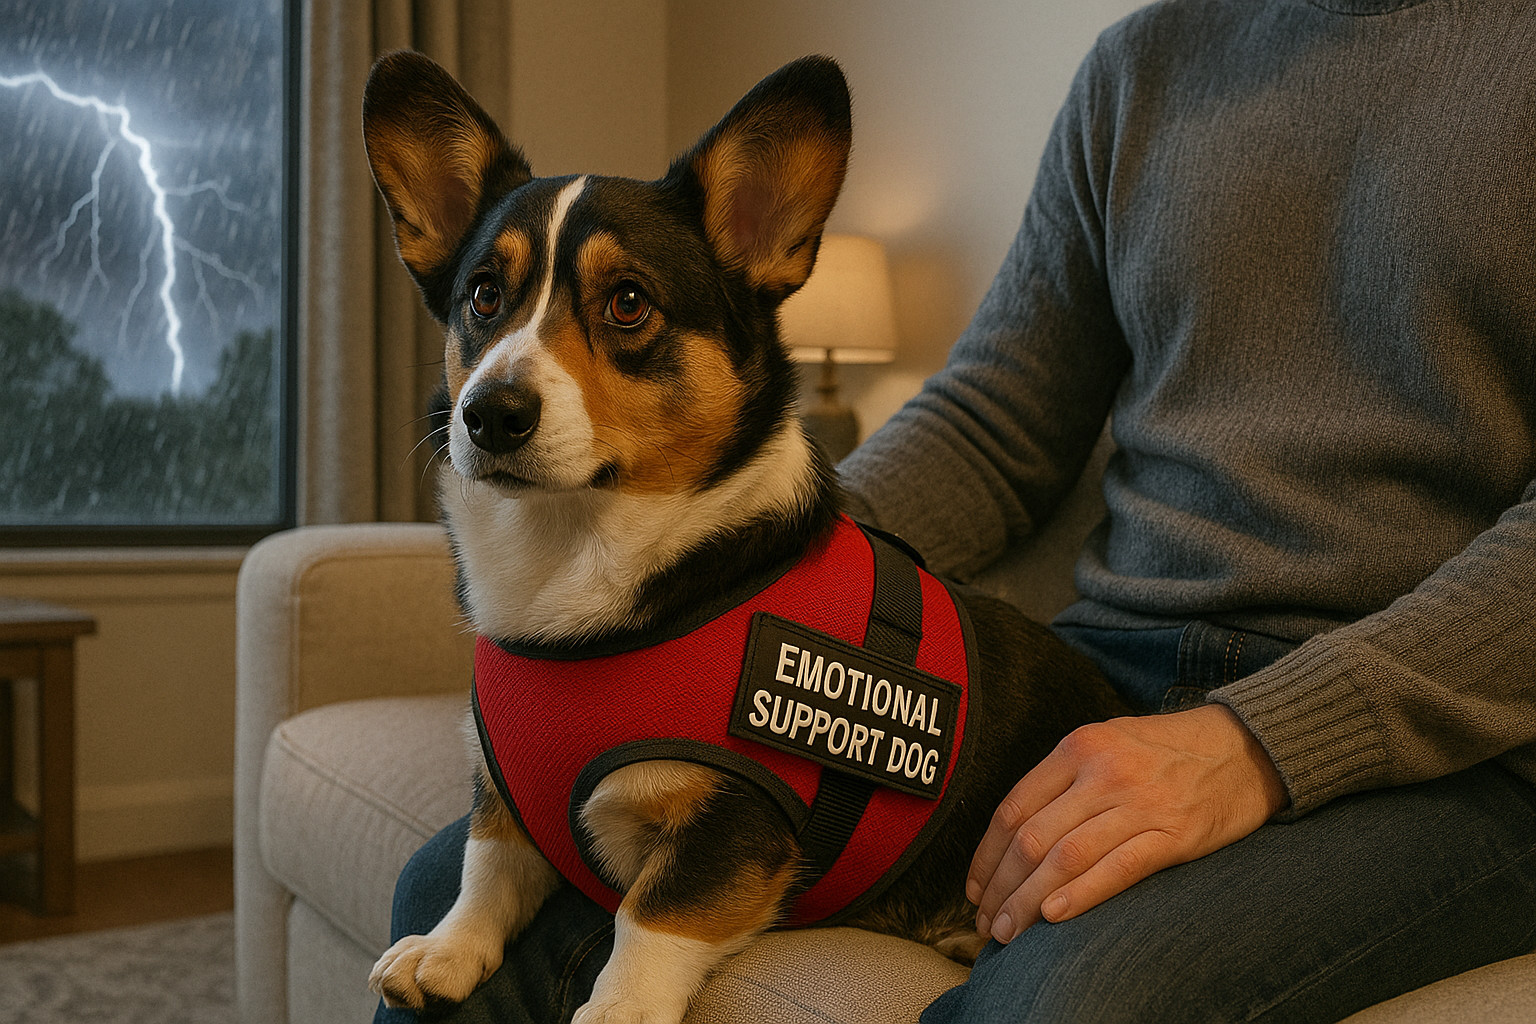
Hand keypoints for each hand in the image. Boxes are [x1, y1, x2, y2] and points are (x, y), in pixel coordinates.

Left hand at [968, 703, 1286, 942]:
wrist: (1243, 747)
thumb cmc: (1167, 749)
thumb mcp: (1106, 741)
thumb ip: (1062, 778)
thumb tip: (1013, 833)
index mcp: (1078, 748)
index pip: (1013, 808)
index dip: (986, 856)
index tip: (975, 888)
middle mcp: (1103, 773)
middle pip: (1031, 839)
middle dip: (1000, 888)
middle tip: (986, 922)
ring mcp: (1139, 803)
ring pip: (1065, 858)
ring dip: (1028, 902)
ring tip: (1009, 931)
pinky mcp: (1174, 834)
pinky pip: (1118, 868)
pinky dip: (1081, 894)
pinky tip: (1054, 916)